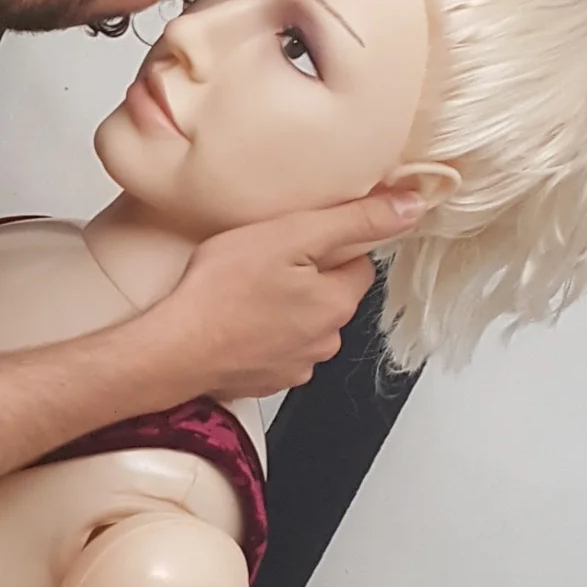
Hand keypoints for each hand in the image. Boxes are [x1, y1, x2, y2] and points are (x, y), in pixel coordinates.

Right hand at [153, 193, 421, 400]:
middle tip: (264, 258)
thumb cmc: (221, 292)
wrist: (174, 349)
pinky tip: (234, 318)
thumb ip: (356, 220)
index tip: (296, 236)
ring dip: (282, 307)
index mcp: (338, 303)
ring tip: (244, 289)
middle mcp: (326, 340)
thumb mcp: (292, 235)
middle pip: (330, 294)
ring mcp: (295, 365)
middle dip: (305, 276)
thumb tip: (411, 207)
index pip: (358, 262)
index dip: (328, 243)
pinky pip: (274, 347)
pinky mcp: (265, 379)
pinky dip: (259, 333)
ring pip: (301, 322)